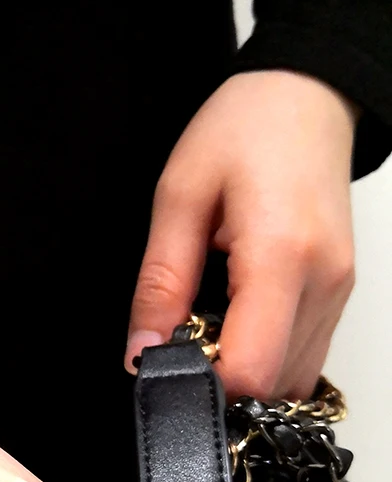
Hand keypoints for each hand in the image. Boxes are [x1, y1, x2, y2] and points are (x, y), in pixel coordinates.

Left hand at [126, 70, 356, 399]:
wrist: (305, 96)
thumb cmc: (244, 129)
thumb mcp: (178, 198)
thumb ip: (160, 283)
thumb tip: (142, 352)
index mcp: (281, 255)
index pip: (249, 370)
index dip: (200, 382)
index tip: (164, 361)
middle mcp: (322, 283)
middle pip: (271, 386)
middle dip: (218, 378)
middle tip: (179, 336)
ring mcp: (338, 292)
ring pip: (291, 379)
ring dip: (243, 368)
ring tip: (208, 318)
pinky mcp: (339, 294)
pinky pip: (303, 355)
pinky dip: (265, 353)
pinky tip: (236, 316)